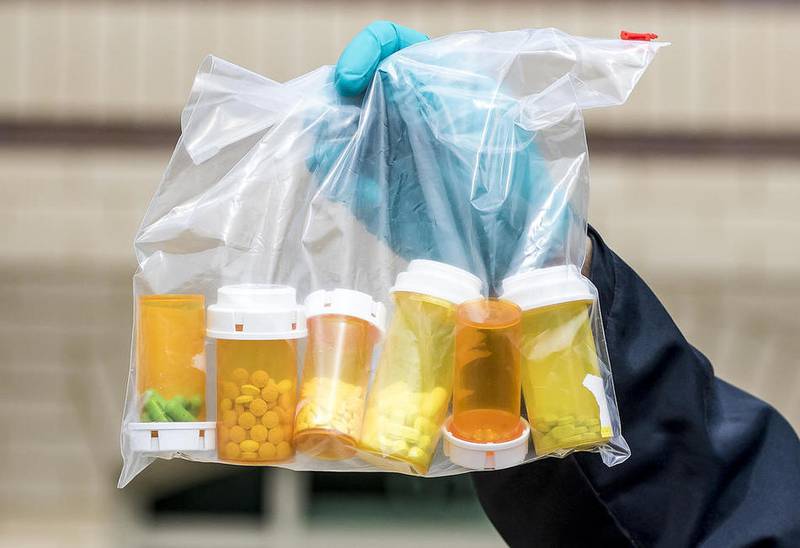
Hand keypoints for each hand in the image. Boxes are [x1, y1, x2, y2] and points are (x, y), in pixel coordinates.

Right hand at [311, 22, 582, 290]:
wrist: (505, 241)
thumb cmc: (507, 176)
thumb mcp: (480, 121)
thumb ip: (435, 93)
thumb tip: (388, 72)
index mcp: (431, 81)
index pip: (390, 44)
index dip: (366, 50)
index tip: (352, 79)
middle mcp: (399, 110)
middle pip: (348, 85)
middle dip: (334, 98)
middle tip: (334, 122)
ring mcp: (381, 149)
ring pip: (332, 129)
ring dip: (327, 140)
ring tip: (336, 159)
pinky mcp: (369, 188)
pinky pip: (337, 176)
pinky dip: (341, 181)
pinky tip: (370, 196)